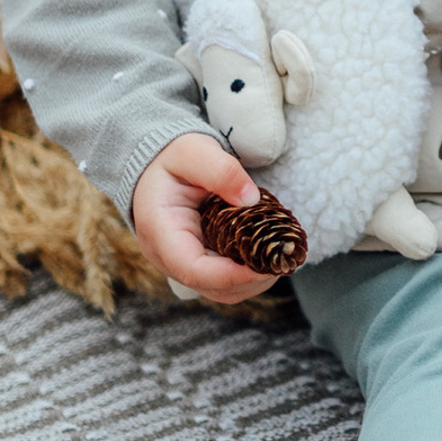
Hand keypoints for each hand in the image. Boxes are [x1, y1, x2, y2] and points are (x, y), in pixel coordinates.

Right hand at [132, 132, 278, 302]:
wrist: (157, 166)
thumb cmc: (173, 158)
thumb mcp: (193, 151)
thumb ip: (221, 170)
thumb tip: (250, 199)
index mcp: (160, 232)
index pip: (193, 270)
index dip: (231, 274)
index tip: (265, 263)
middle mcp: (167, 257)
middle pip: (211, 286)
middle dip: (251, 279)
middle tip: (284, 256)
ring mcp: (182, 263)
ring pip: (221, 290)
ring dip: (253, 280)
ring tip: (280, 254)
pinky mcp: (198, 261)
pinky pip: (224, 280)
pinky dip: (249, 273)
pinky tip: (268, 252)